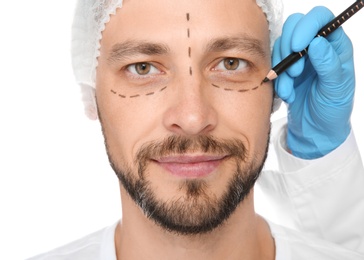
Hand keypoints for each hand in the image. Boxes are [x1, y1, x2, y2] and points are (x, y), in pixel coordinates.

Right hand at [273, 6, 354, 158]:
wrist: (315, 130)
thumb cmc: (331, 111)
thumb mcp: (335, 90)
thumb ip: (328, 65)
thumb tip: (318, 41)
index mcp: (336, 47)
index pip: (321, 19)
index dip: (307, 26)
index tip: (297, 46)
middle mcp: (317, 47)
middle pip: (295, 26)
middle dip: (289, 49)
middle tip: (295, 73)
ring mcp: (299, 57)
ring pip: (281, 46)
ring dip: (282, 68)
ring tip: (290, 89)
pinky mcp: (285, 69)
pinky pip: (273, 64)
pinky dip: (276, 79)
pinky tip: (287, 94)